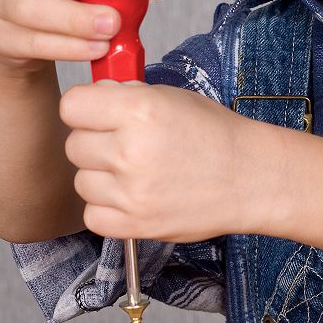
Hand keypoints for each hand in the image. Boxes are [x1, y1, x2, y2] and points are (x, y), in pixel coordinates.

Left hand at [60, 81, 271, 241]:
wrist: (251, 177)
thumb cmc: (215, 134)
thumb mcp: (171, 97)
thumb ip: (126, 96)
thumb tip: (90, 98)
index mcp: (140, 110)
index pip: (72, 105)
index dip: (84, 107)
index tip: (96, 113)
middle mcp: (131, 150)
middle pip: (74, 145)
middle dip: (95, 141)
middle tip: (124, 142)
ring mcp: (131, 192)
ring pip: (81, 181)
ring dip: (101, 176)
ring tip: (135, 171)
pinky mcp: (135, 225)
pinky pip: (92, 215)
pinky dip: (107, 208)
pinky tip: (132, 195)